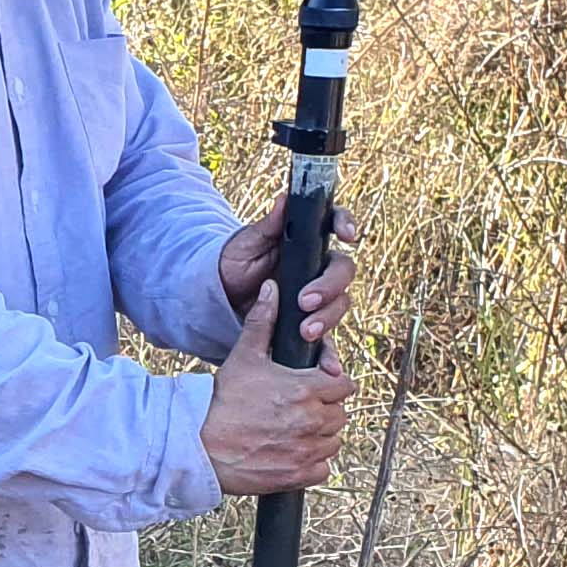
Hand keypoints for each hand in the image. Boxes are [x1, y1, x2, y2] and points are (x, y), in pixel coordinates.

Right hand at [200, 285, 355, 495]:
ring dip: (320, 436)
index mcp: (307, 388)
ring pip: (333, 441)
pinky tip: (291, 452)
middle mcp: (313, 420)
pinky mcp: (298, 475)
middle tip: (299, 408)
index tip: (317, 386)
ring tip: (294, 430)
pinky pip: (323, 468)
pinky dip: (312, 463)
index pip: (345, 384)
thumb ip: (263, 322)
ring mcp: (307, 450)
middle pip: (341, 413)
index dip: (331, 383)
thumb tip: (272, 288)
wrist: (198, 444)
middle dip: (325, 409)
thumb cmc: (220, 400)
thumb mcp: (244, 356)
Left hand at [219, 195, 358, 351]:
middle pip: (342, 272)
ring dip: (328, 318)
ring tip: (306, 331)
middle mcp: (318, 268)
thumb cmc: (232, 264)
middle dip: (329, 286)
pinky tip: (328, 367)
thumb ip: (267, 226)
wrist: (219, 300)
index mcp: (306, 241)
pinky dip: (330, 353)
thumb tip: (284, 199)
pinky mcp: (312, 324)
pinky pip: (330, 339)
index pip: (335, 225)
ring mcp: (318, 296)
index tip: (346, 235)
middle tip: (305, 300)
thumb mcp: (245, 244)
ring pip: (339, 304)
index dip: (346, 225)